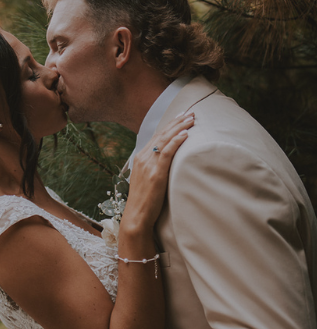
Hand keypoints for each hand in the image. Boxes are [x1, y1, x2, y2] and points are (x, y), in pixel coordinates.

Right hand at [121, 112, 192, 231]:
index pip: (156, 137)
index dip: (170, 125)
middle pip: (161, 135)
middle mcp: (142, 158)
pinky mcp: (156, 173)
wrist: (136, 216)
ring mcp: (148, 165)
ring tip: (191, 119)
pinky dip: (176, 141)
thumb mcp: (147, 181)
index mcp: (140, 159)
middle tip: (190, 112)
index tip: (181, 116)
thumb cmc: (144, 202)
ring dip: (179, 127)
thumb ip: (155, 168)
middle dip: (177, 122)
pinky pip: (167, 152)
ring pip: (165, 140)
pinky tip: (185, 134)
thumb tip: (168, 164)